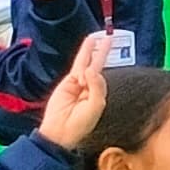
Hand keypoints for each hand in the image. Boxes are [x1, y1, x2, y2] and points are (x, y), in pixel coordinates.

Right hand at [35, 22, 110, 151]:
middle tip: (108, 38)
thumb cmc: (80, 124)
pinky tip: (88, 47)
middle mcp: (89, 88)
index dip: (106, 66)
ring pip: (85, 63)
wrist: (60, 132)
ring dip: (89, 50)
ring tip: (94, 37)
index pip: (103, 77)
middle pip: (97, 65)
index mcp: (99, 95)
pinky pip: (76, 68)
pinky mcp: (67, 83)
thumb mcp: (95, 106)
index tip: (110, 52)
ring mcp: (77, 84)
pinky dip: (83, 58)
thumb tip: (91, 69)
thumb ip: (97, 86)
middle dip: (102, 52)